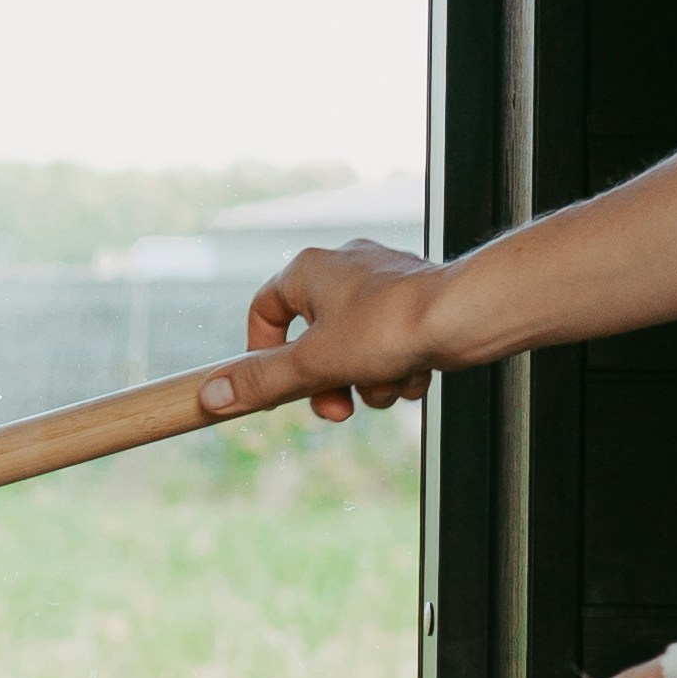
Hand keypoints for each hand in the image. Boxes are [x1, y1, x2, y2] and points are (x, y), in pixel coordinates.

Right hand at [250, 242, 455, 420]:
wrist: (465, 316)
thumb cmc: (390, 326)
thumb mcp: (314, 363)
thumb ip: (263, 381)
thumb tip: (211, 396)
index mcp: (310, 269)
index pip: (265, 310)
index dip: (263, 355)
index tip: (277, 388)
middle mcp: (345, 268)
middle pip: (314, 341)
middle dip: (328, 382)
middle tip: (338, 409)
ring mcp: (383, 284)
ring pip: (356, 351)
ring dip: (368, 381)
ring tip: (388, 382)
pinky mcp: (415, 303)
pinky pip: (391, 348)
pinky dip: (398, 369)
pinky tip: (414, 373)